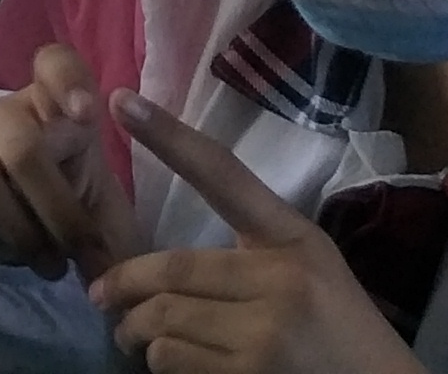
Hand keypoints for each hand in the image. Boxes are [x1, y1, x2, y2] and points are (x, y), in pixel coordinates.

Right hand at [0, 44, 140, 280]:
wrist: (38, 223)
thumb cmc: (78, 206)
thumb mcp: (108, 212)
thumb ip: (114, 238)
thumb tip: (105, 275)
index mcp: (57, 107)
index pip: (55, 65)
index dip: (67, 83)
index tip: (87, 116)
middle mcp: (6, 115)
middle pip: (21, 145)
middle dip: (55, 210)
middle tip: (74, 253)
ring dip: (15, 230)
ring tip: (45, 264)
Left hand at [90, 93, 420, 373]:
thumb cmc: (343, 331)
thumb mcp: (311, 267)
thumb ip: (251, 251)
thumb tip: (162, 265)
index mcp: (294, 238)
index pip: (224, 176)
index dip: (171, 137)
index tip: (121, 100)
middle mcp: (281, 279)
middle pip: (170, 270)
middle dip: (124, 286)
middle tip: (103, 295)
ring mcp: (268, 332)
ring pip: (165, 319)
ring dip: (137, 331)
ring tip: (134, 334)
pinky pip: (177, 360)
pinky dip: (162, 361)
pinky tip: (171, 360)